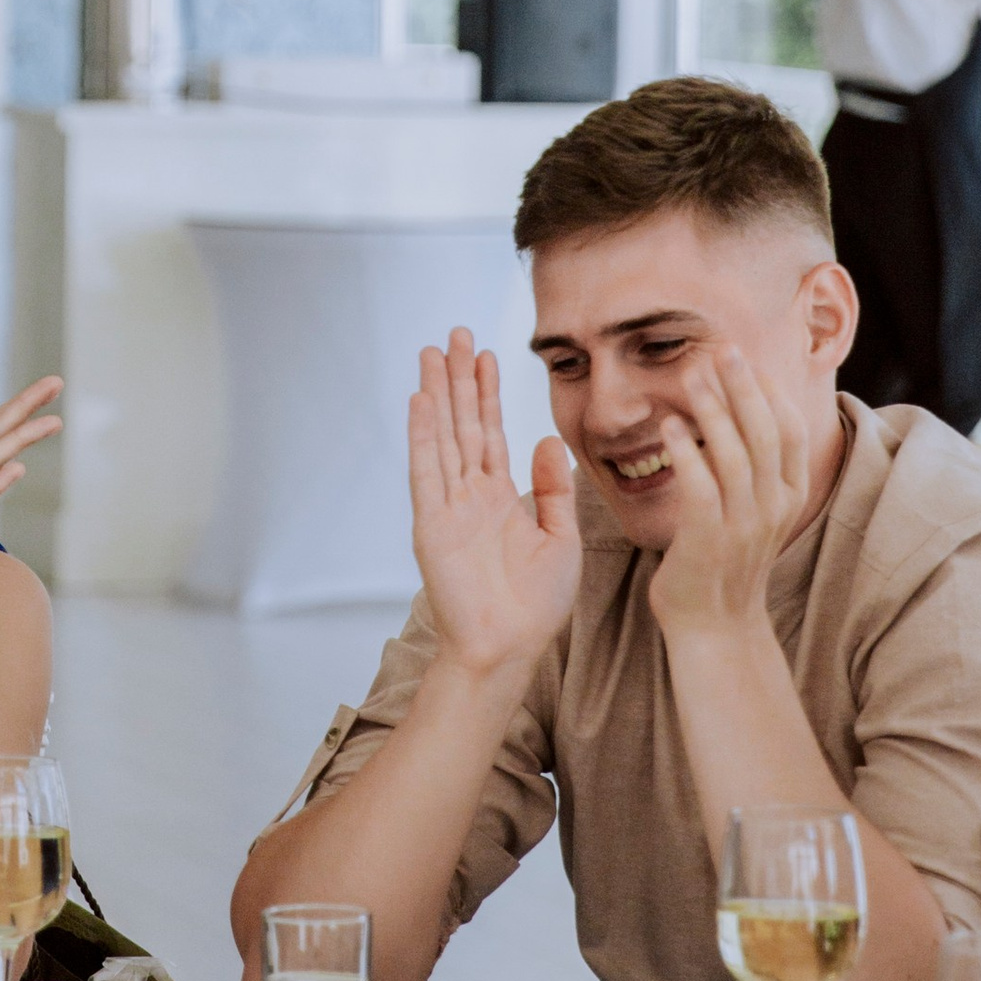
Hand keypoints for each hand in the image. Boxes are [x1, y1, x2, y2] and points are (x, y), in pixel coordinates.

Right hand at [408, 330, 579, 683]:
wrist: (510, 647)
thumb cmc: (536, 605)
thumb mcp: (560, 538)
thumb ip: (552, 489)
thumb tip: (544, 440)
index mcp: (501, 498)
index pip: (492, 433)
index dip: (487, 393)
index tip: (485, 354)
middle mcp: (471, 495)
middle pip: (462, 423)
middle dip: (458, 379)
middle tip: (453, 334)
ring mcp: (449, 506)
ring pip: (443, 436)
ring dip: (437, 394)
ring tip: (432, 352)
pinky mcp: (432, 523)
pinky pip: (426, 470)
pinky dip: (423, 435)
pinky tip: (421, 401)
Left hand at [643, 343, 812, 644]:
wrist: (714, 625)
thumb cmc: (725, 558)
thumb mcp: (756, 509)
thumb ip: (756, 466)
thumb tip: (741, 407)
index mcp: (790, 495)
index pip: (790, 430)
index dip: (769, 391)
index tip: (746, 358)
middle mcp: (774, 508)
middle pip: (765, 434)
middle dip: (744, 387)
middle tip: (722, 349)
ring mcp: (744, 525)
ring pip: (735, 456)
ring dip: (713, 412)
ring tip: (692, 377)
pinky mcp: (709, 541)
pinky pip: (700, 488)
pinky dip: (687, 453)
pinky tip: (669, 427)